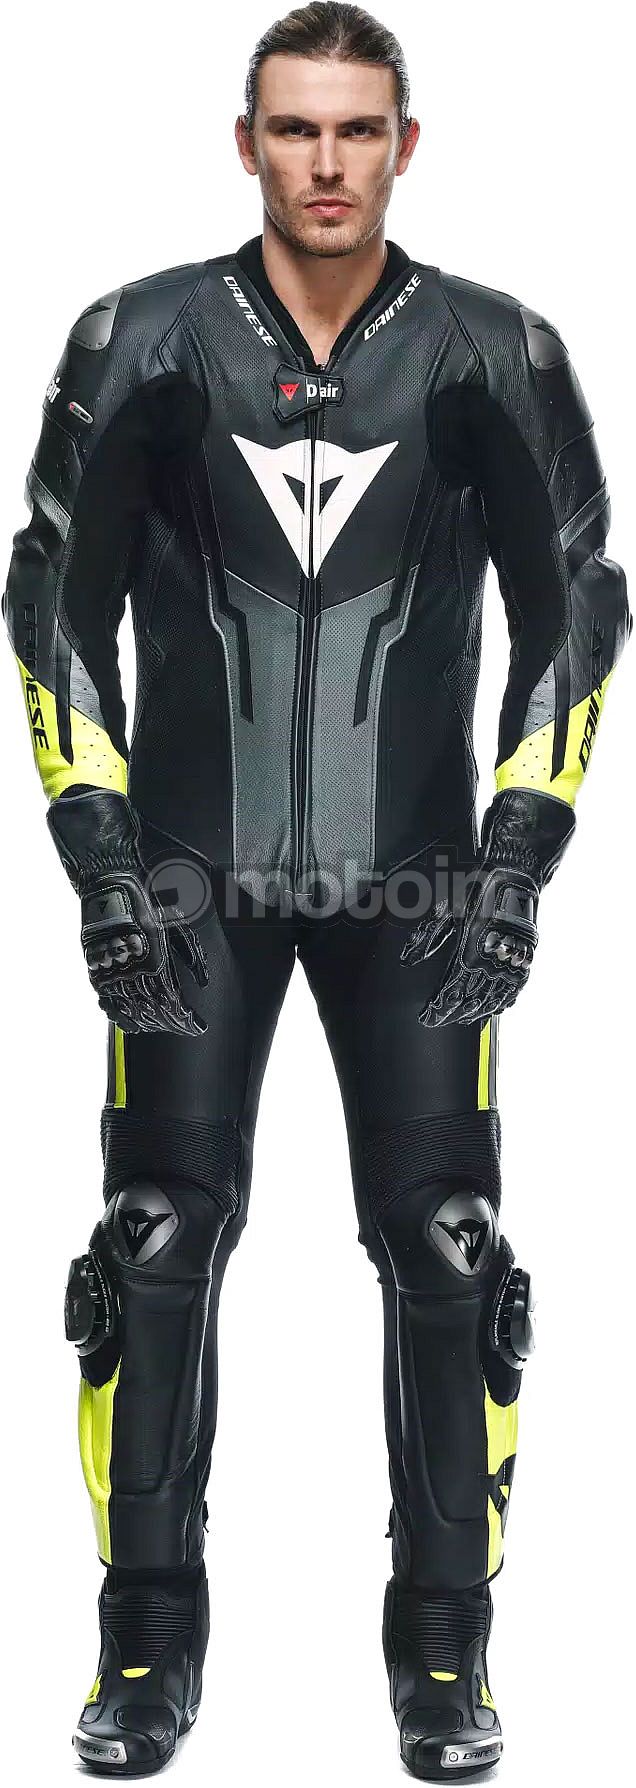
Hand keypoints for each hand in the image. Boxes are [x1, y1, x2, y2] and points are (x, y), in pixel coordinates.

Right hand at [80, 869, 207, 1033]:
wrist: (109, 886)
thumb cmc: (144, 901)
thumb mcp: (177, 924)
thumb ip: (192, 955)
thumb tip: (204, 980)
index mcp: (155, 960)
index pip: (173, 1003)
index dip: (186, 1020)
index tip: (196, 1026)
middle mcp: (133, 970)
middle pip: (153, 1011)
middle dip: (170, 1024)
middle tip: (182, 1028)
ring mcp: (112, 972)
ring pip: (131, 1011)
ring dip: (148, 1024)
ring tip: (160, 1029)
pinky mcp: (96, 970)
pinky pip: (107, 1003)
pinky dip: (119, 1017)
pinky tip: (130, 1025)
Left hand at [401, 862, 538, 1026]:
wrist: (515, 876)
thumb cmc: (480, 890)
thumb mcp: (446, 911)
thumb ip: (426, 938)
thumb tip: (407, 959)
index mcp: (468, 952)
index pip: (450, 992)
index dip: (438, 1009)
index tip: (428, 1017)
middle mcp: (490, 962)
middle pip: (470, 1001)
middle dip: (454, 1014)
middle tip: (442, 1021)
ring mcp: (510, 962)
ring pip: (493, 1000)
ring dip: (478, 1013)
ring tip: (467, 1021)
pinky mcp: (526, 958)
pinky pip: (515, 988)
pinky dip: (506, 1001)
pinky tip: (499, 1008)